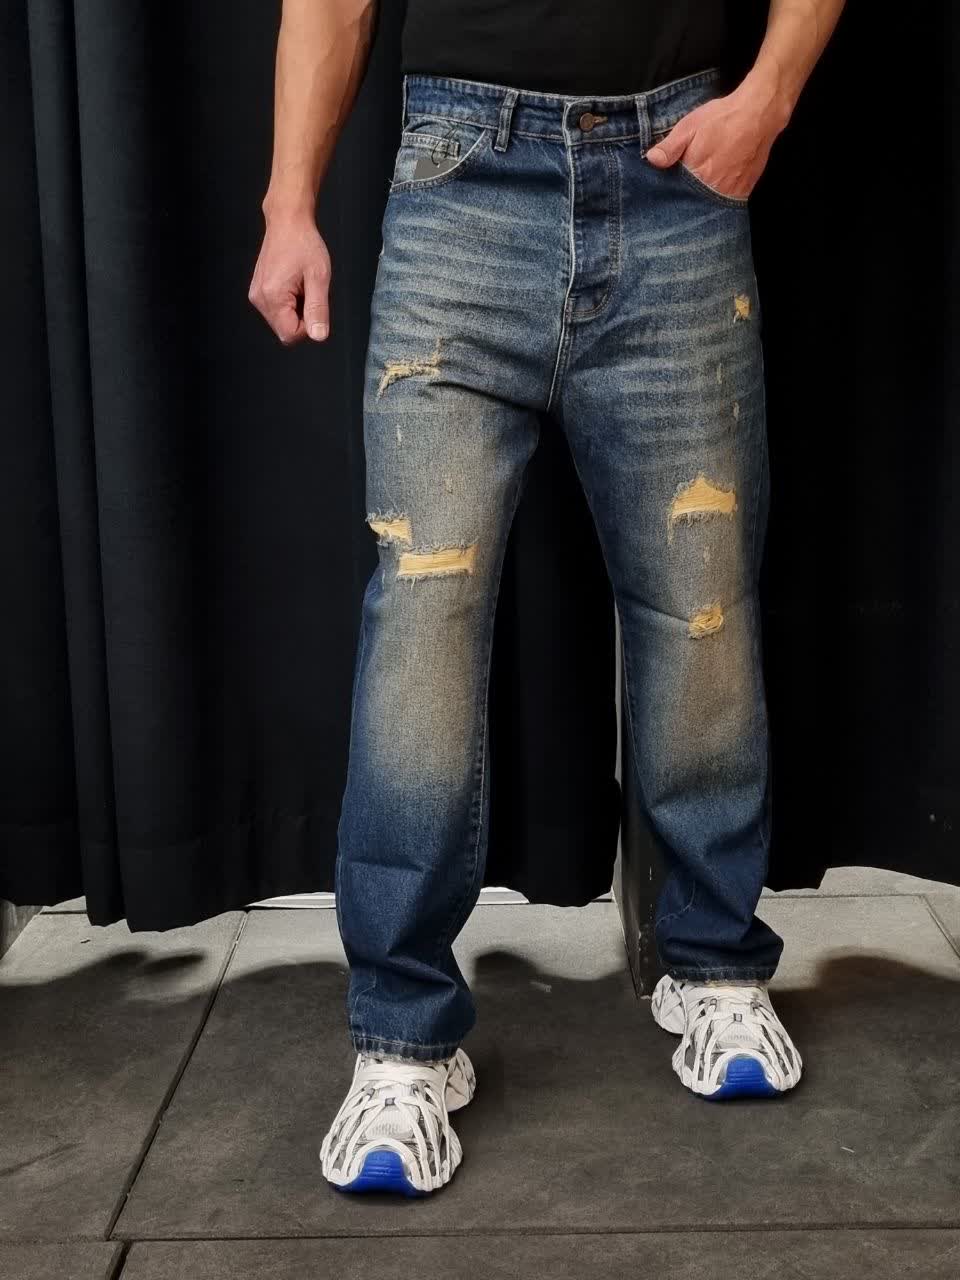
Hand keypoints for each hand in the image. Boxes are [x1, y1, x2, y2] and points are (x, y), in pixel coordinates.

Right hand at [248, 212, 330, 344]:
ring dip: (296, 309)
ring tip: (300, 284)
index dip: (308, 326)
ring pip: (282, 320)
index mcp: (272, 296)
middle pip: (285, 329)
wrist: (287, 221)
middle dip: (302, 317)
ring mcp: (257, 295)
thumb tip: (318, 336)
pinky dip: (290, 302)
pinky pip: (278, 310)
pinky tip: (293, 283)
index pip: (290, 335)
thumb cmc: (303, 243)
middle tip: (307, 290)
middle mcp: (260, 298)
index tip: (314, 303)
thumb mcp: (318, 277)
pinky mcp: (259, 291)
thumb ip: (318, 309)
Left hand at [645, 84, 787, 201]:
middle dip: (686, 201)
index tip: (663, 193)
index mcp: (697, 176)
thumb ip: (670, 146)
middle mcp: (715, 190)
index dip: (670, 194)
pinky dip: (719, 200)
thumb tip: (651, 160)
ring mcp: (732, 192)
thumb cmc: (721, 118)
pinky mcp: (745, 190)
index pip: (676, 196)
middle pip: (694, 204)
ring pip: (711, 206)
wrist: (759, 113)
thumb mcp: (689, 127)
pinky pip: (727, 203)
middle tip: (682, 193)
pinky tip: (713, 192)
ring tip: (697, 194)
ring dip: (703, 202)